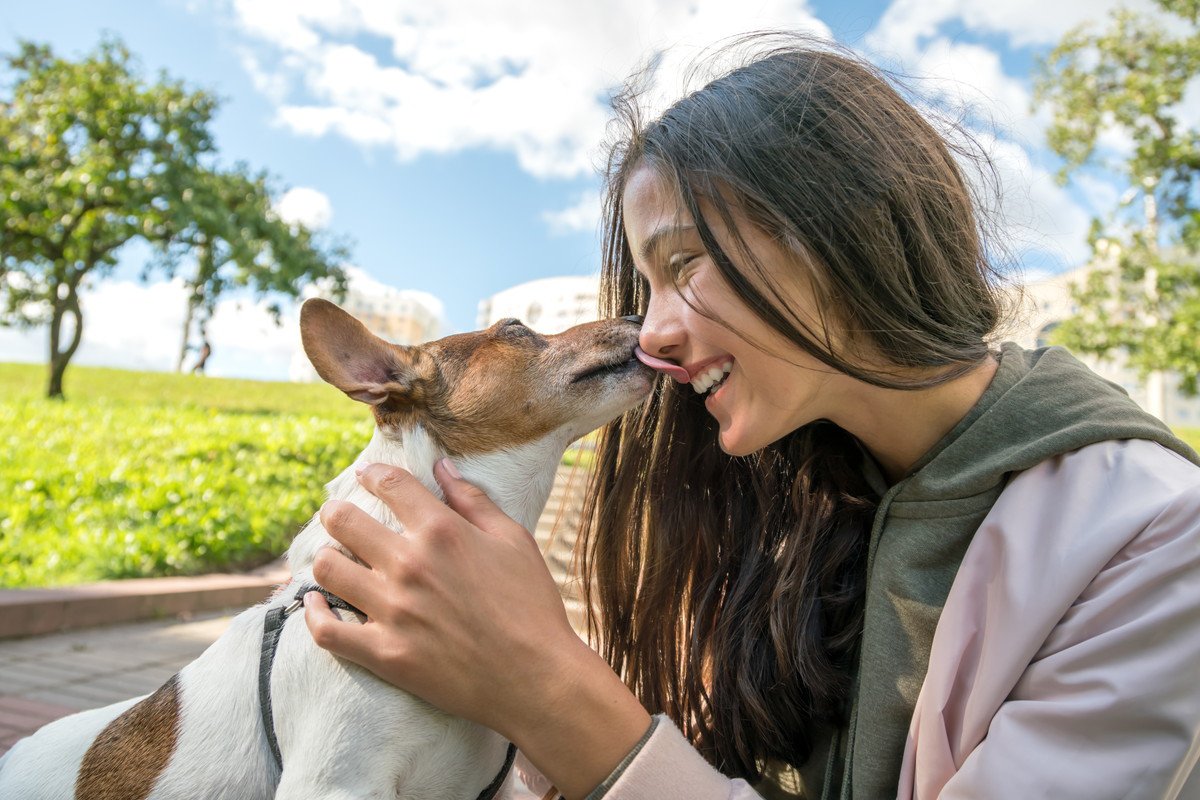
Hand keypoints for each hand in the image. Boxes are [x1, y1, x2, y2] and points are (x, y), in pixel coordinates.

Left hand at [303, 459, 583, 739]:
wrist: (536, 677)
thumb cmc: (532, 605)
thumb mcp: (513, 540)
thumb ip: (473, 500)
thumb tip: (442, 466)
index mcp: (443, 531)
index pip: (389, 485)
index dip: (372, 475)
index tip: (367, 476)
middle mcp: (410, 564)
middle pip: (344, 522)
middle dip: (336, 514)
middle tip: (339, 518)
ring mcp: (393, 611)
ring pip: (328, 569)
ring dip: (327, 559)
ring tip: (335, 561)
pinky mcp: (384, 653)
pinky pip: (327, 630)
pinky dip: (314, 613)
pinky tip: (317, 604)